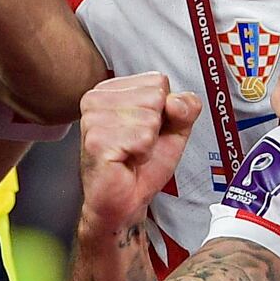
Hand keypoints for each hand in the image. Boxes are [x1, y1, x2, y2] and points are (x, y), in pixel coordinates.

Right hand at [77, 72, 200, 237]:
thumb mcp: (175, 129)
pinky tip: (127, 159)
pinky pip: (142, 138)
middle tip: (138, 143)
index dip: (164, 110)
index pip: (158, 80)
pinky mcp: (96, 141)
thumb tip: (176, 101)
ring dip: (149, 142)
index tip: (145, 128)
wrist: (125, 199)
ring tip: (132, 152)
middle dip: (156, 126)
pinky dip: (143, 153)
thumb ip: (186, 107)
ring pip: (150, 118)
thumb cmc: (143, 164)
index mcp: (111, 89)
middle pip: (155, 96)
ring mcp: (93, 119)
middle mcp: (96, 99)